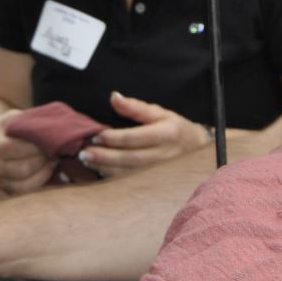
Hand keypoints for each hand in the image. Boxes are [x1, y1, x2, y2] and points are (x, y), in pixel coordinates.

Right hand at [0, 110, 54, 194]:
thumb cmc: (4, 129)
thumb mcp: (11, 119)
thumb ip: (27, 123)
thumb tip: (49, 129)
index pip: (16, 148)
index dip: (35, 145)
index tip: (47, 138)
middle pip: (24, 168)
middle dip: (42, 158)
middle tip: (53, 148)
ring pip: (27, 183)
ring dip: (44, 170)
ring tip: (52, 158)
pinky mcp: (7, 190)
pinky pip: (28, 190)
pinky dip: (42, 179)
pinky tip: (48, 167)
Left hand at [78, 91, 209, 176]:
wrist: (197, 150)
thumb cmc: (175, 128)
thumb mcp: (160, 112)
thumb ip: (135, 107)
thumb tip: (114, 97)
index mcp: (166, 134)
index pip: (135, 138)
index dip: (113, 138)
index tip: (96, 136)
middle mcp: (164, 155)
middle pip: (129, 159)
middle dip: (104, 157)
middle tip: (84, 153)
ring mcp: (160, 172)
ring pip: (128, 174)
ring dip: (105, 169)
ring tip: (87, 161)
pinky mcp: (155, 182)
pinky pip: (131, 183)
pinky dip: (113, 179)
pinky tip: (99, 171)